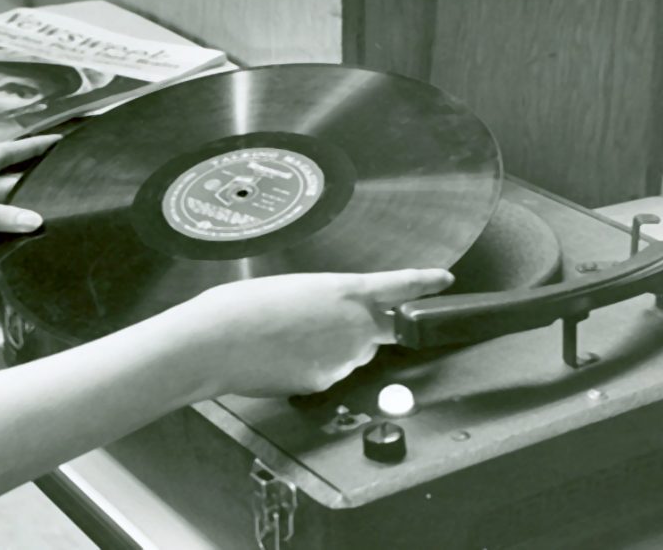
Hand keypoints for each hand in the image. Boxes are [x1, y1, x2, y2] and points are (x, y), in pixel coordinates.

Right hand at [168, 269, 453, 397]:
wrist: (217, 341)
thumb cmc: (243, 306)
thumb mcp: (291, 288)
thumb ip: (323, 302)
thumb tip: (326, 320)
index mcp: (347, 291)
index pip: (401, 287)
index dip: (425, 283)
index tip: (444, 280)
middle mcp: (355, 327)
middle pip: (382, 329)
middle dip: (368, 327)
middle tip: (331, 323)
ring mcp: (343, 358)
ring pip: (352, 354)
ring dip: (334, 347)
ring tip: (289, 338)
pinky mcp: (325, 382)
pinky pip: (329, 373)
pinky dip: (312, 367)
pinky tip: (282, 358)